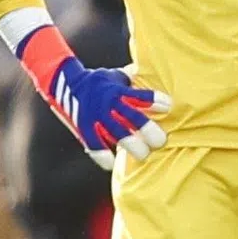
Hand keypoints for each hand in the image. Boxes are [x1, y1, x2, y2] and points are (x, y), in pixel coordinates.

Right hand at [45, 58, 173, 169]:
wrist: (67, 83)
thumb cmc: (100, 81)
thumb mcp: (117, 76)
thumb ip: (134, 80)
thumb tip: (154, 74)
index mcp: (119, 91)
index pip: (142, 96)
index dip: (156, 101)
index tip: (169, 107)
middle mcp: (109, 104)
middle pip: (134, 119)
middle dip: (149, 131)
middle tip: (160, 141)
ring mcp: (97, 117)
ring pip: (118, 135)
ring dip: (132, 146)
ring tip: (144, 155)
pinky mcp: (85, 128)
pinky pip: (95, 145)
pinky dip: (103, 156)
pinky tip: (112, 163)